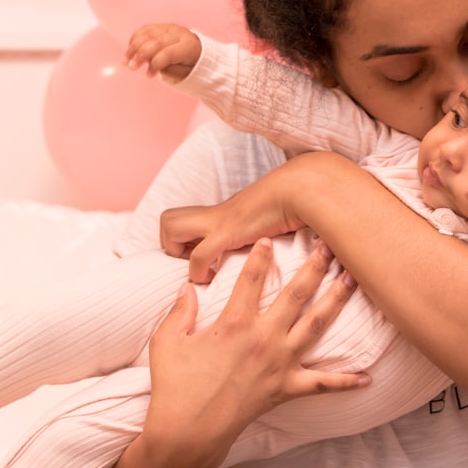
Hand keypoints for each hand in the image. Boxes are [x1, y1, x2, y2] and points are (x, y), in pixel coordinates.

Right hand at [124, 23, 201, 82]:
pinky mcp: (159, 26)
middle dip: (141, 55)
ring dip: (133, 47)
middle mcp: (177, 33)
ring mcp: (167, 27)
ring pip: (147, 33)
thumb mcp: (185, 73)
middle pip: (156, 41)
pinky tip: (129, 52)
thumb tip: (152, 64)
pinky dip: (134, 40)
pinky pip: (144, 30)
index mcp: (188, 46)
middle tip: (132, 67)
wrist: (196, 49)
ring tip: (126, 61)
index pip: (168, 53)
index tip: (148, 76)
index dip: (155, 64)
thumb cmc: (190, 65)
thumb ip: (170, 70)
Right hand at [144, 238, 368, 465]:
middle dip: (314, 267)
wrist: (187, 433)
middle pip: (295, 294)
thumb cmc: (174, 387)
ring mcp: (279, 364)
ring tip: (353, 280)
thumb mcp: (166, 342)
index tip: (270, 237)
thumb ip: (179, 311)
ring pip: (315, 327)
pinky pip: (322, 385)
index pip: (251, 279)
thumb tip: (187, 287)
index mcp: (234, 324)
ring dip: (335, 301)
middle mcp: (263, 339)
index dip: (261, 255)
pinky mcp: (286, 390)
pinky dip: (345, 382)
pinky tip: (367, 378)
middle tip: (330, 246)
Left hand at [160, 167, 307, 282]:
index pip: (180, 221)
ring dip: (179, 254)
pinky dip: (200, 272)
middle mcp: (213, 214)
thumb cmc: (290, 206)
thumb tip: (261, 240)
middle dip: (173, 244)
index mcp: (220, 213)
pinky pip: (199, 256)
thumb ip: (256, 228)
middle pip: (167, 220)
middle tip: (196, 260)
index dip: (183, 242)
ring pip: (170, 228)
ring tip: (203, 268)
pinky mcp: (229, 232)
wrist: (301, 190)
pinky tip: (215, 278)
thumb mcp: (266, 220)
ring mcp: (218, 221)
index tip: (202, 260)